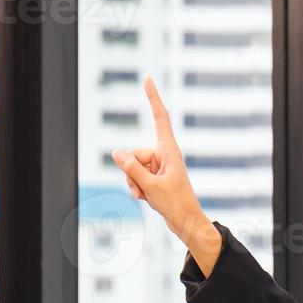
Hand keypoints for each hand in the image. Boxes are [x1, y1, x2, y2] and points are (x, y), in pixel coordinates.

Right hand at [112, 78, 203, 246]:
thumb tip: (116, 152)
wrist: (186, 222)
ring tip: (149, 196)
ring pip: (132, 168)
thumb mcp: (150, 186)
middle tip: (147, 189)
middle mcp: (164, 155)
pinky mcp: (154, 177)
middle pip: (134, 153)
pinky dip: (137, 189)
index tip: (148, 79)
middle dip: (133, 172)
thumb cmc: (175, 204)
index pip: (160, 118)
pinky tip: (148, 199)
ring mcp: (159, 166)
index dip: (153, 99)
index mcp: (169, 150)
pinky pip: (136, 178)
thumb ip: (131, 169)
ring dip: (135, 184)